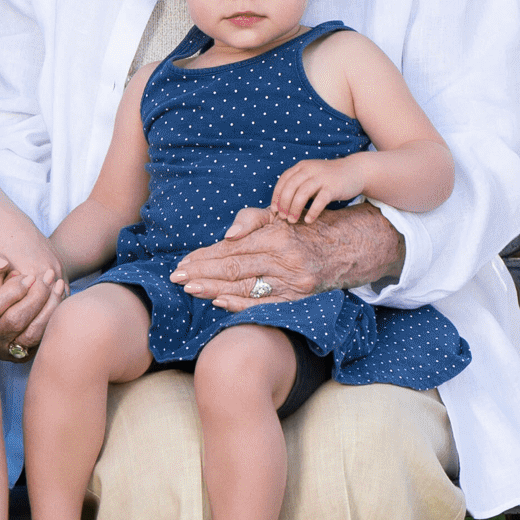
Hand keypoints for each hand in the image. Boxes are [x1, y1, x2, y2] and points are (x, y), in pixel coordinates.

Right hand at [0, 245, 62, 357]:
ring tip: (57, 284)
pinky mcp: (21, 352)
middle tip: (48, 276)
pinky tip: (58, 298)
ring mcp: (3, 348)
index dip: (12, 291)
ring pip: (31, 335)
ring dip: (48, 308)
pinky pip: (41, 339)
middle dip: (35, 297)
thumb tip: (2, 265)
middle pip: (13, 322)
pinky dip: (52, 318)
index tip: (29, 275)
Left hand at [174, 203, 401, 310]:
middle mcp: (284, 259)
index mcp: (275, 235)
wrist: (342, 248)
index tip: (183, 263)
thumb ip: (249, 218)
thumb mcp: (277, 214)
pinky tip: (219, 302)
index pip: (231, 249)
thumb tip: (228, 235)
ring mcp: (291, 281)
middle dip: (202, 273)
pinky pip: (264, 304)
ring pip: (245, 287)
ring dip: (214, 290)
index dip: (204, 256)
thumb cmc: (300, 229)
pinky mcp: (296, 298)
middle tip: (177, 278)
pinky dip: (240, 304)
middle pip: (234, 269)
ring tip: (191, 289)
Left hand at [271, 155, 367, 223]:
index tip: (274, 209)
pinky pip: (320, 201)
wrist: (355, 171)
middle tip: (283, 217)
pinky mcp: (333, 187)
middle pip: (290, 187)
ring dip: (294, 209)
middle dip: (284, 204)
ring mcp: (322, 177)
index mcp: (302, 166)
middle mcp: (310, 169)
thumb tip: (282, 205)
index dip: (276, 196)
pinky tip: (309, 220)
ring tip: (292, 221)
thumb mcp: (311, 175)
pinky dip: (312, 212)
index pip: (283, 180)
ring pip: (302, 194)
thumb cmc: (329, 178)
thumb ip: (299, 184)